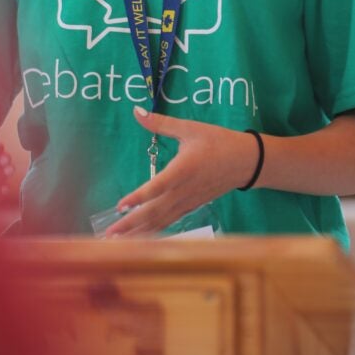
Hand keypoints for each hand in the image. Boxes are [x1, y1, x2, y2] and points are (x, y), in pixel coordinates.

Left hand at [104, 107, 259, 236]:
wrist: (246, 162)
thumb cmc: (218, 141)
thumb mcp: (190, 128)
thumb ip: (161, 123)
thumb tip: (136, 111)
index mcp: (183, 169)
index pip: (158, 186)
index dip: (139, 197)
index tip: (120, 206)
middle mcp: (184, 190)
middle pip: (154, 211)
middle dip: (130, 225)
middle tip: (108, 236)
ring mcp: (188, 202)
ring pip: (161, 221)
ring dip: (139, 233)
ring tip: (117, 243)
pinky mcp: (191, 207)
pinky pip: (169, 221)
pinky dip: (153, 231)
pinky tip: (140, 239)